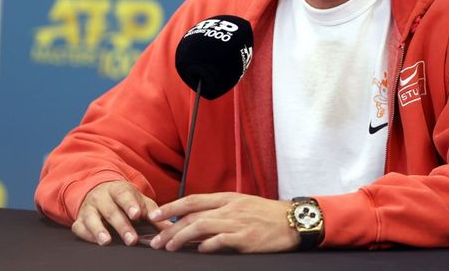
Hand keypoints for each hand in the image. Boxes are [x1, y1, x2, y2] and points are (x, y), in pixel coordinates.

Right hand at [71, 180, 167, 245]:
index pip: (124, 195)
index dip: (130, 204)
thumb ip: (155, 214)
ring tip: (107, 241)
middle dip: (121, 226)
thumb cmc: (124, 199)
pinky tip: (96, 242)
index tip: (137, 214)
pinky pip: (80, 227)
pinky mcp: (79, 219)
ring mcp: (89, 208)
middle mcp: (102, 196)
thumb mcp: (140, 202)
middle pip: (111, 210)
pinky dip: (87, 235)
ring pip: (92, 218)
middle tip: (132, 239)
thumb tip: (170, 228)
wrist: (101, 191)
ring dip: (99, 230)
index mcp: (118, 189)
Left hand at [148, 192, 298, 252]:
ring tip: (170, 247)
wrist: (292, 221)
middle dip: (171, 228)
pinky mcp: (246, 237)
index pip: (193, 200)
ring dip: (182, 237)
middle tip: (156, 240)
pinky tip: (200, 250)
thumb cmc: (267, 215)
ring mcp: (237, 222)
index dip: (172, 206)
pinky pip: (222, 240)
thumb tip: (197, 220)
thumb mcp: (243, 204)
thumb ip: (221, 210)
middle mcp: (230, 208)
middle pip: (193, 215)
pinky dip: (208, 245)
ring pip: (202, 226)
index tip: (155, 215)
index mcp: (228, 198)